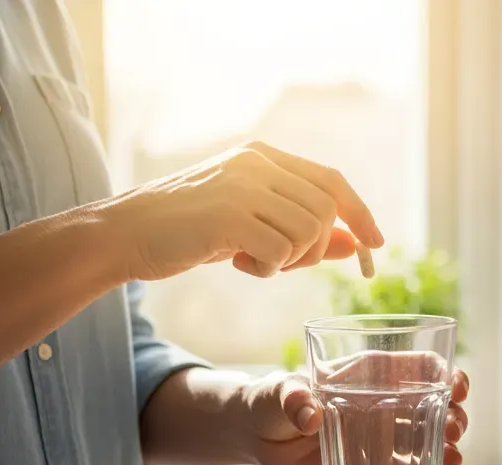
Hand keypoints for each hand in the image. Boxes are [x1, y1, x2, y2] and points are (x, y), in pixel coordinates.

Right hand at [100, 141, 382, 280]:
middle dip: (314, 249)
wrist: (126, 233)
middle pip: (325, 211)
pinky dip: (266, 270)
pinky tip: (236, 263)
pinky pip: (280, 253)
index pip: (331, 180)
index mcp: (262, 157)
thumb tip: (353, 243)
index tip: (376, 245)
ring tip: (251, 260)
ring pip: (308, 231)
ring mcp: (244, 186)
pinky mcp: (230, 215)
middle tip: (279, 263)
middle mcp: (257, 163)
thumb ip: (300, 230)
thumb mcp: (250, 226)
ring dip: (288, 260)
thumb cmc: (188, 231)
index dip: (359, 213)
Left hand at [238, 362, 469, 464]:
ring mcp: (380, 432)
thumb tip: (310, 415)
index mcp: (369, 373)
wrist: (256, 436)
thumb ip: (292, 398)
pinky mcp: (370, 461)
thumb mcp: (277, 394)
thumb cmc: (268, 400)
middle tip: (453, 434)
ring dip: (446, 449)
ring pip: (426, 438)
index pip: (421, 367)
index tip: (457, 390)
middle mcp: (383, 400)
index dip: (446, 374)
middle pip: (434, 404)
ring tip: (452, 463)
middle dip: (453, 417)